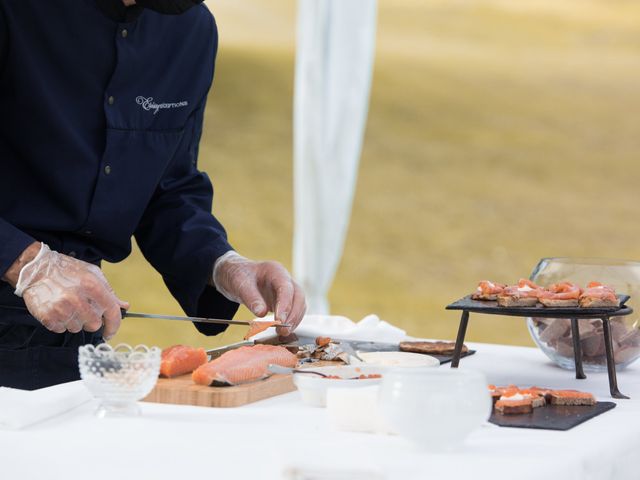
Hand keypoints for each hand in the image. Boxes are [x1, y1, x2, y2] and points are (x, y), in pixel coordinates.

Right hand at [12, 243, 128, 338]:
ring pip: (77, 328)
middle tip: (82, 310)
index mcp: (92, 286)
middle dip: (90, 321)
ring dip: (74, 321)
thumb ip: (109, 292)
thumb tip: (124, 306)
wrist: (36, 268)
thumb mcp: (93, 274)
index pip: (112, 312)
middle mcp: (78, 298)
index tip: (111, 332)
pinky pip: (61, 329)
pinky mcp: (48, 316)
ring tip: (68, 306)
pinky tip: (58, 310)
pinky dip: (61, 323)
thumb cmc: (67, 270)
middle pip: (94, 324)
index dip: (114, 325)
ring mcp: (62, 308)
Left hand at [213, 253, 305, 335]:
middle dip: (293, 315)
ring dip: (294, 320)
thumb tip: (261, 314)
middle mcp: (285, 279)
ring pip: (299, 304)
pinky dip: (291, 321)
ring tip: (283, 333)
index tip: (280, 320)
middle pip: (298, 296)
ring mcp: (287, 290)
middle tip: (284, 330)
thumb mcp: (240, 284)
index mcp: (275, 271)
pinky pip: (294, 310)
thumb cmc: (239, 275)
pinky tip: (283, 330)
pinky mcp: (285, 300)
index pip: (286, 288)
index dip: (285, 305)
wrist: (237, 274)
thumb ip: (251, 298)